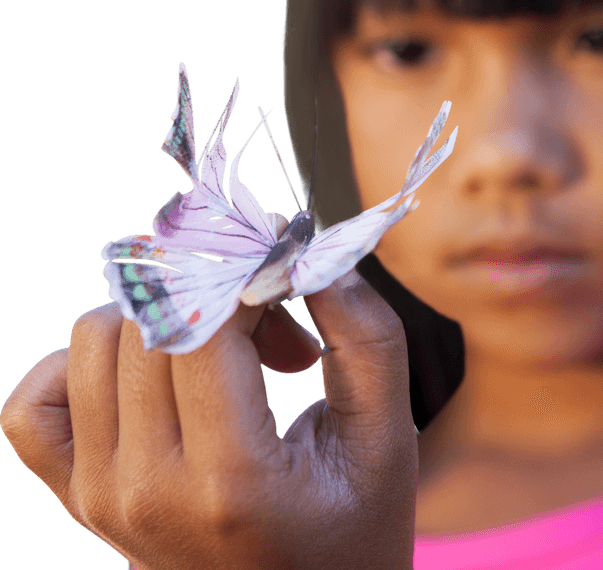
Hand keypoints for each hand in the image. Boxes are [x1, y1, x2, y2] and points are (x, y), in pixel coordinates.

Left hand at [1, 274, 416, 569]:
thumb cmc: (354, 528)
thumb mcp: (386, 438)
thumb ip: (366, 336)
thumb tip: (310, 252)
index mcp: (231, 480)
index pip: (204, 325)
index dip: (247, 271)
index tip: (289, 262)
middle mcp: (147, 489)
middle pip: (151, 322)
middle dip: (221, 293)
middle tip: (281, 329)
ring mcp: (100, 497)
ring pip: (94, 340)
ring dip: (167, 317)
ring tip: (229, 355)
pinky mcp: (77, 497)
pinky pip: (38, 399)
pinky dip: (84, 364)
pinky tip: (153, 376)